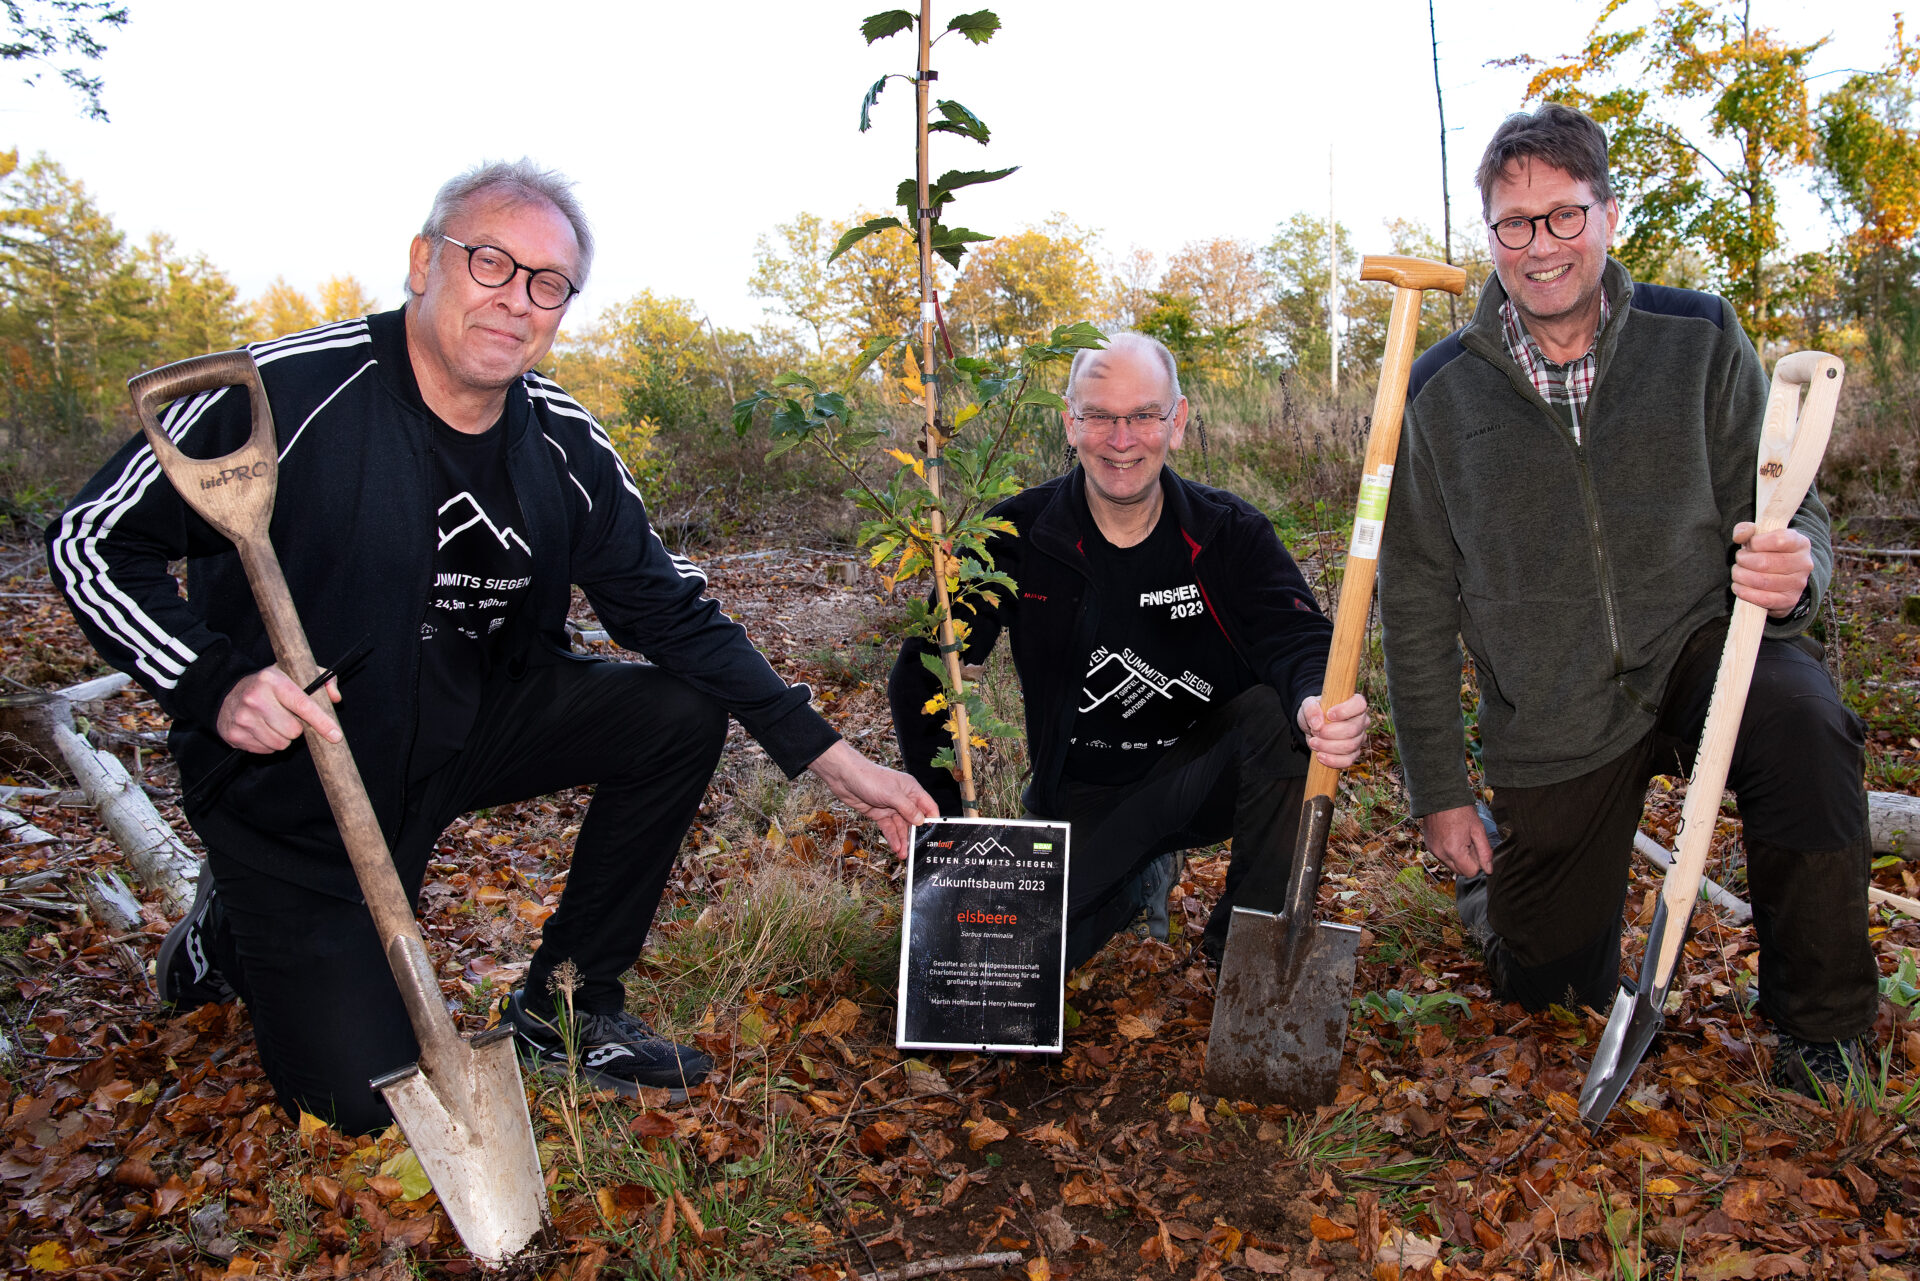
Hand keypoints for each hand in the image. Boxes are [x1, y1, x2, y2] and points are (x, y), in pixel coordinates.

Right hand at [216, 665, 341, 752]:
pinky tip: (262, 729)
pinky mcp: (235, 734)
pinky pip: (266, 750)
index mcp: (272, 680)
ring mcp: (242, 718)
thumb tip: (335, 698)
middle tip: (289, 718)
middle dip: (297, 728)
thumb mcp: (294, 673)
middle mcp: (255, 698)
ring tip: (274, 723)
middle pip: (293, 730)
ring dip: (283, 737)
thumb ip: (322, 680)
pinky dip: (269, 743)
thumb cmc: (270, 685)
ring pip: (280, 744)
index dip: (322, 722)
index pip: (302, 705)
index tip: (336, 735)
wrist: (228, 692)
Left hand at [806, 739, 938, 854]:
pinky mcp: (879, 814)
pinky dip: (892, 837)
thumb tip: (921, 821)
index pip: (928, 806)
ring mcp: (891, 807)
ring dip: (903, 840)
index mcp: (911, 789)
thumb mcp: (892, 794)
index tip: (935, 835)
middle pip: (914, 820)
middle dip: (915, 835)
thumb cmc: (869, 777)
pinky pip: (889, 828)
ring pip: (901, 827)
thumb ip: (908, 808)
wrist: (844, 777)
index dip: (932, 820)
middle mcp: (903, 799)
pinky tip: (896, 847)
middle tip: (916, 850)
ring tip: (904, 854)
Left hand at [1296, 692, 1369, 769]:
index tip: (1329, 715)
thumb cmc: (1315, 712)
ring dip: (1328, 746)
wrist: (1313, 727)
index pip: (1359, 704)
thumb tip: (1317, 724)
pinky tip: (1320, 756)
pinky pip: (1347, 761)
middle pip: (1352, 729)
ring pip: (1349, 746)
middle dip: (1330, 733)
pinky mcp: (1353, 754)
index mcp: (1354, 705)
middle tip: (1314, 731)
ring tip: (1313, 742)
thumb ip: (1311, 710)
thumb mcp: (1308, 705)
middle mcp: (1361, 721)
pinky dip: (1332, 761)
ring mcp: (1359, 739)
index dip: (1345, 710)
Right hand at [1419, 804, 1492, 877]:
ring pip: (1450, 865)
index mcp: (1454, 851)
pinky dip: (1448, 851)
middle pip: (1459, 871)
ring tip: (1460, 838)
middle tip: (1469, 842)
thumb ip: (1485, 852)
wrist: (1440, 796)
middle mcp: (1441, 854)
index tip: (1476, 847)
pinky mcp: (1429, 845)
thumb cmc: (1461, 811)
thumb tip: (1488, 870)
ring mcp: (1433, 850)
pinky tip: (1451, 836)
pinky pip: (1442, 856)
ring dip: (1457, 857)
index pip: (1470, 872)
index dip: (1477, 862)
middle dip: (1467, 862)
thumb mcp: (1478, 830)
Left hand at [1730, 522, 1811, 617]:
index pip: (1778, 540)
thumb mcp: (1760, 536)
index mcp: (1800, 543)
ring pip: (1761, 581)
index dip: (1756, 543)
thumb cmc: (1768, 552)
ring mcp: (1798, 584)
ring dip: (1741, 576)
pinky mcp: (1789, 601)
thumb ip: (1747, 530)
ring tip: (1737, 572)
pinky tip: (1738, 587)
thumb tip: (1739, 536)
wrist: (1784, 577)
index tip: (1749, 545)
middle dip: (1743, 561)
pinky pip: (1763, 599)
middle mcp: (1803, 563)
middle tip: (1739, 560)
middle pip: (1765, 562)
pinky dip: (1744, 592)